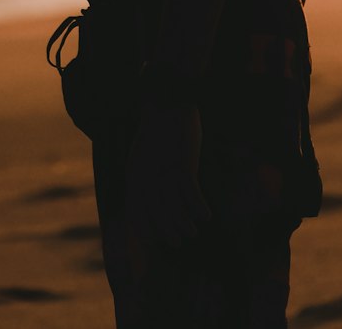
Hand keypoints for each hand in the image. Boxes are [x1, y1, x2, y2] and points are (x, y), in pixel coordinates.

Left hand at [125, 101, 212, 253]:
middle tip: (179, 240)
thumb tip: (149, 195)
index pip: (136, 212)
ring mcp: (165, 172)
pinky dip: (199, 208)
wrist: (168, 100)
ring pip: (175, 210)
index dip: (146, 229)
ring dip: (185, 224)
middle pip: (157, 215)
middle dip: (168, 231)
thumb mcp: (142, 152)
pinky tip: (206, 215)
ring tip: (193, 230)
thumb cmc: (157, 126)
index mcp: (134, 175)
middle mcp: (147, 178)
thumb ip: (143, 174)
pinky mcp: (183, 164)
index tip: (156, 240)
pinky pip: (192, 195)